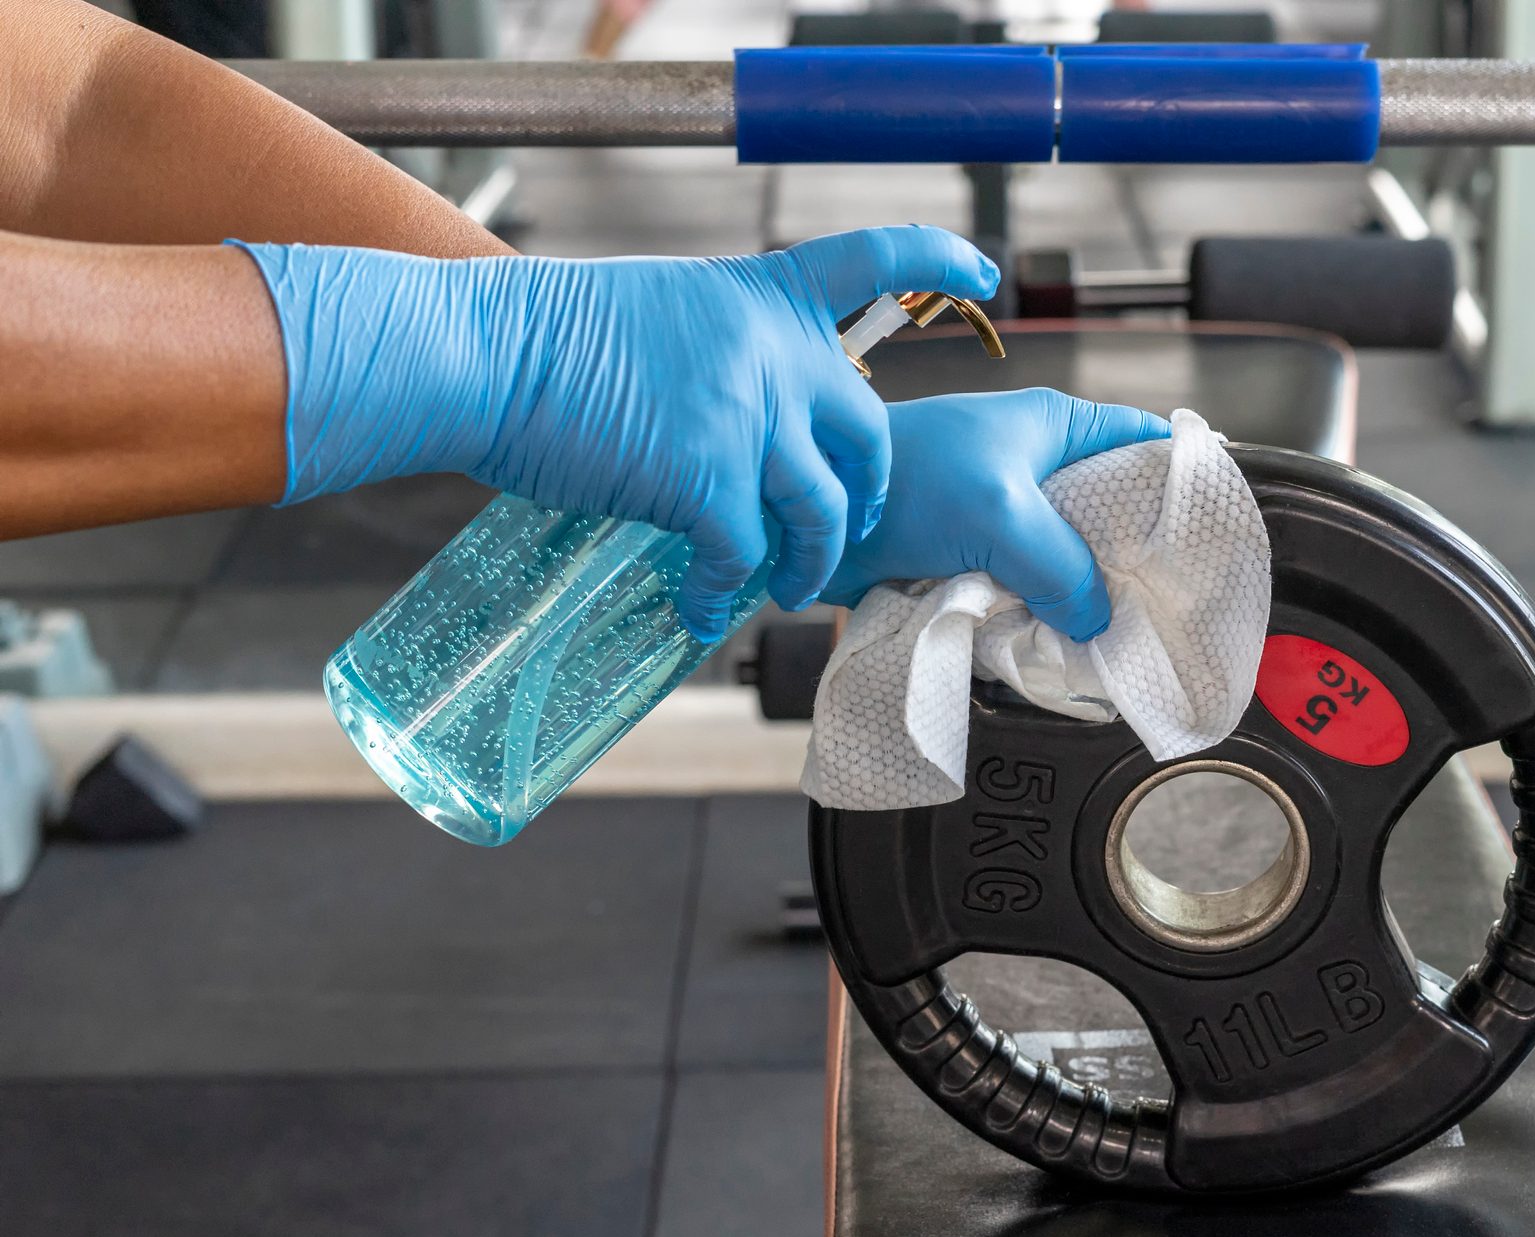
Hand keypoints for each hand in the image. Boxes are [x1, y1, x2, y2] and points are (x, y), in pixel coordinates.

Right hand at [233, 227, 996, 638]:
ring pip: (823, 515)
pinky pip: (741, 559)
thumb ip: (728, 360)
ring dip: (810, 565)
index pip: (874, 260)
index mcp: (764, 299)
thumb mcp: (665, 318)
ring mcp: (748, 417)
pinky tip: (699, 612)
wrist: (486, 353)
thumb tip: (745, 422)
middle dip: (867, 495)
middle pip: (869, 437)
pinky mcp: (707, 480)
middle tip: (846, 532)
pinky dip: (722, 596)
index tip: (981, 276)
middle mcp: (775, 353)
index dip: (937, 265)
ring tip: (788, 591)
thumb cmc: (548, 339)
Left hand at [821, 390, 1170, 640]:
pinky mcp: (975, 557)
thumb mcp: (1004, 516)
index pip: (1147, 443)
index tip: (1217, 533)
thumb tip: (1097, 619)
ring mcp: (1006, 515)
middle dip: (1140, 559)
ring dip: (1087, 598)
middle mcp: (1039, 466)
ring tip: (1126, 639)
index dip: (1185, 481)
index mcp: (1057, 427)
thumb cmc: (907, 484)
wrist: (817, 517)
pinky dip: (1043, 616)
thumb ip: (1063, 567)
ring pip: (1071, 560)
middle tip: (1175, 608)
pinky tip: (1064, 647)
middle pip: (1115, 513)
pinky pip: (1029, 589)